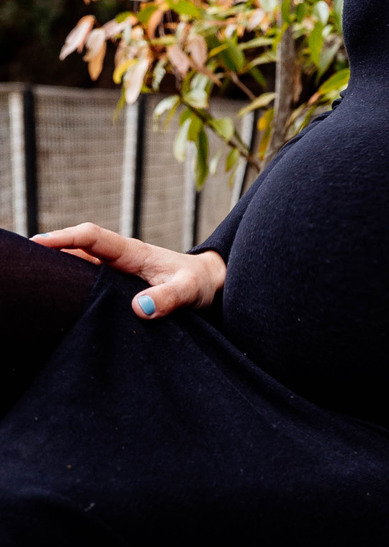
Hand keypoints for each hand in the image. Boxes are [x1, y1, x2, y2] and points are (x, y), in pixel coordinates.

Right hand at [32, 223, 225, 320]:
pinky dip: (69, 284)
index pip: (92, 238)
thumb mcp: (189, 291)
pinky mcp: (117, 285)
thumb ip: (168, 299)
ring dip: (56, 267)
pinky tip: (53, 298)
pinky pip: (87, 281)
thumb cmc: (200, 284)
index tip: (37, 244)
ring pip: (79, 264)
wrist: (210, 285)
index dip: (64, 238)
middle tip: (19, 262)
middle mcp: (119, 258)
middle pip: (76, 248)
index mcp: (132, 252)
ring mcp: (117, 271)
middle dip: (48, 249)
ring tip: (28, 277)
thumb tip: (140, 308)